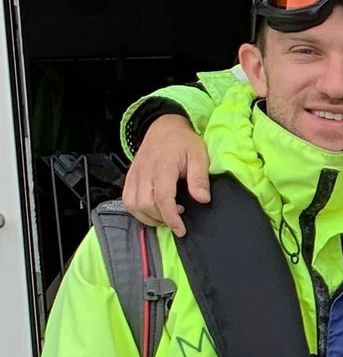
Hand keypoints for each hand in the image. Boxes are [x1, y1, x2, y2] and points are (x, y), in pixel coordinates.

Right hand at [123, 117, 210, 235]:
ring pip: (133, 204)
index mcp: (163, 167)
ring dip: (148, 217)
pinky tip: (152, 210)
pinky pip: (127, 198)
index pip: (163, 199)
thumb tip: (202, 199)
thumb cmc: (183, 142)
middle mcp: (145, 172)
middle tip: (177, 218)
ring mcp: (135, 174)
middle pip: (145, 204)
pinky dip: (137, 210)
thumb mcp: (199, 155)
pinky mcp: (130, 176)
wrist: (164, 126)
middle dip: (161, 218)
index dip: (171, 218)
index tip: (181, 230)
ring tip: (165, 216)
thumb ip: (199, 178)